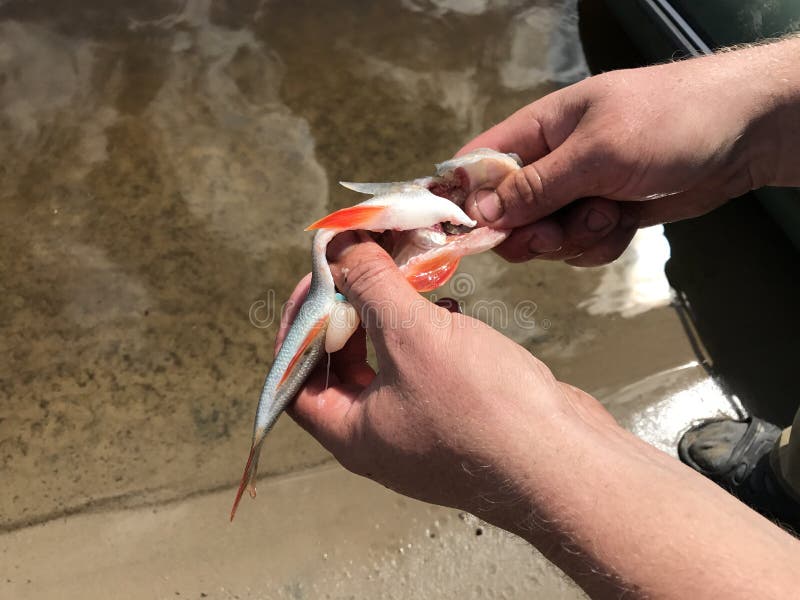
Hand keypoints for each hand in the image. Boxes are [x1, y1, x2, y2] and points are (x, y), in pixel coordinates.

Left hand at [275, 232, 611, 520]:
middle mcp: (381, 438)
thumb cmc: (481, 410)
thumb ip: (372, 286)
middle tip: (363, 268)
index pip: (295, 377)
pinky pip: (427, 369)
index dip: (299, 324)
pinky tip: (448, 310)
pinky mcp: (460, 418)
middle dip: (350, 312)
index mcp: (351, 434)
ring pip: (389, 364)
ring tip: (404, 280)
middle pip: (341, 366)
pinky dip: (428, 335)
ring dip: (391, 318)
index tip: (321, 279)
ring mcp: (423, 431)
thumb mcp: (412, 336)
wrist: (565, 462)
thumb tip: (342, 246)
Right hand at [458, 37, 799, 265]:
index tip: (467, 231)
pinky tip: (625, 224)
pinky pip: (580, 246)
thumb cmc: (671, 121)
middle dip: (529, 232)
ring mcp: (579, 191)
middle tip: (552, 234)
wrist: (745, 134)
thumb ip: (536, 186)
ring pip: (545, 236)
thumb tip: (480, 211)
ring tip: (609, 215)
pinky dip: (599, 245)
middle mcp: (553, 162)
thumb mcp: (596, 152)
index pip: (480, 164)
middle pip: (507, 214)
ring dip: (573, 238)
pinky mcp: (605, 214)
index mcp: (539, 130)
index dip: (465, 198)